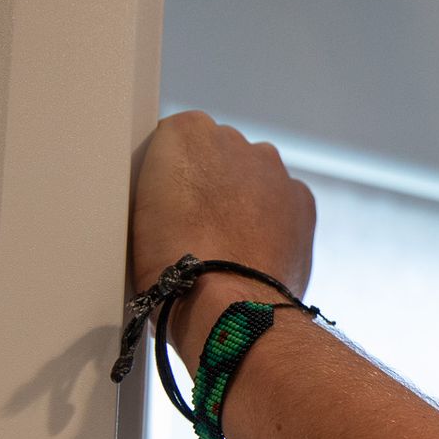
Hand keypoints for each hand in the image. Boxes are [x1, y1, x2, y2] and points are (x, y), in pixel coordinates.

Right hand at [130, 111, 316, 358]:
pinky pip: (283, 200)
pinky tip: (254, 249)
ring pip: (253, 175)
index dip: (168, 179)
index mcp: (185, 132)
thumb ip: (161, 182)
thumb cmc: (170, 266)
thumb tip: (175, 195)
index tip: (164, 207)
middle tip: (194, 228)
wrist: (227, 305)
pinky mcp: (301, 197)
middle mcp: (234, 138)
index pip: (173, 144)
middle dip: (210, 183)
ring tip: (226, 243)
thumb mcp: (137, 212)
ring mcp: (272, 166)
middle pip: (217, 154)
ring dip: (243, 199)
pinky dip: (273, 219)